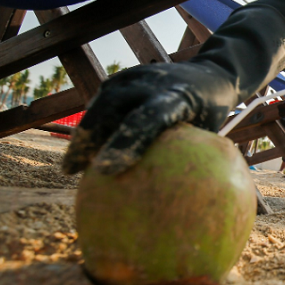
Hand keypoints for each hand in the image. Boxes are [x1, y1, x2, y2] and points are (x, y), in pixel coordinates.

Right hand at [62, 4, 284, 176]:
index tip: (105, 172)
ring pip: (100, 104)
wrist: (209, 75)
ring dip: (84, 134)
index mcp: (179, 96)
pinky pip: (100, 104)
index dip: (126, 142)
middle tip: (74, 170)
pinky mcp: (122, 79)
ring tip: (72, 165)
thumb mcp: (209, 134)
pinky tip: (82, 153)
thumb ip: (191, 161)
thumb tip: (176, 209)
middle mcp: (152, 82)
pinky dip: (91, 127)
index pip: (149, 116)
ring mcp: (134, 77)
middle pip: (111, 107)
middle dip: (89, 138)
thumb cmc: (211, 115)